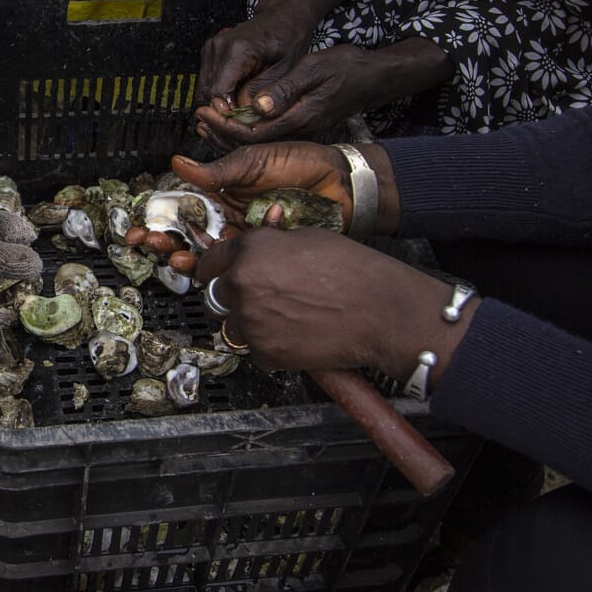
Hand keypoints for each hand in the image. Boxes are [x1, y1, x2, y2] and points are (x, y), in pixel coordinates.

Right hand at [128, 143, 349, 272]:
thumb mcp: (252, 160)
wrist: (341, 182)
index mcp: (219, 193)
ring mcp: (246, 237)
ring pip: (210, 255)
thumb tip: (176, 163)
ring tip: (180, 261)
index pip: (179, 210)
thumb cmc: (298, 163)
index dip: (156, 222)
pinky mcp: (265, 252)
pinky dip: (237, 255)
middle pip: (187, 237)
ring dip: (191, 260)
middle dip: (165, 244)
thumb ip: (215, 170)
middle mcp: (228, 217)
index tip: (136, 232)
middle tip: (152, 246)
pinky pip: (243, 261)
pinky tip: (240, 241)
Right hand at [194, 0, 315, 107]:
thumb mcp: (284, 69)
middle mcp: (217, 47)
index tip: (240, 121)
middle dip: (221, 111)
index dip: (225, 112)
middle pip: (205, 93)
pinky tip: (237, 93)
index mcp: (236, 51)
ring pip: (203, 90)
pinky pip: (207, 82)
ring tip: (241, 106)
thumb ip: (260, 91)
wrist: (282, 17)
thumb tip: (240, 111)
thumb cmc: (288, 40)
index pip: (216, 92)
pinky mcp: (209, 52)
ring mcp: (210, 48)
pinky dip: (219, 93)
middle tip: (241, 119)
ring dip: (219, 103)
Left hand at [195, 44, 387, 149]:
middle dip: (221, 132)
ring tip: (206, 120)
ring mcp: (299, 133)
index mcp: (300, 118)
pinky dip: (244, 130)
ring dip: (229, 133)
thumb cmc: (346, 68)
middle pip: (251, 142)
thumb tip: (258, 106)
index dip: (225, 124)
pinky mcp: (299, 129)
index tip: (206, 111)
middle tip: (199, 117)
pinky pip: (266, 136)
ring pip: (257, 142)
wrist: (372, 79)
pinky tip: (230, 120)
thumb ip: (287, 89)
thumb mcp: (316, 70)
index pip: (253, 131)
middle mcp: (298, 131)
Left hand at [196, 227, 467, 379]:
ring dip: (250, 325)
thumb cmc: (353, 271)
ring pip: (233, 326)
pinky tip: (297, 336)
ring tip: (286, 319)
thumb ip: (273, 243)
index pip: (210, 261)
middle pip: (216, 296)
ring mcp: (251, 322)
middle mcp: (242, 284)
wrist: (381, 311)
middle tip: (263, 300)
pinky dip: (271, 347)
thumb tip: (261, 239)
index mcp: (250, 251)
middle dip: (234, 297)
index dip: (216, 269)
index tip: (217, 275)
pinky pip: (255, 351)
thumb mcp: (308, 238)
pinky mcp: (265, 353)